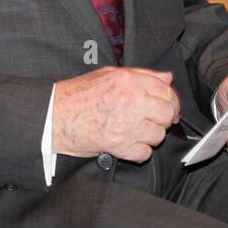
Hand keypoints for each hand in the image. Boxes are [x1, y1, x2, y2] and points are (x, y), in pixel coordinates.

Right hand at [52, 67, 180, 162]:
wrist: (56, 116)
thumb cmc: (77, 96)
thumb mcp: (109, 75)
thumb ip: (141, 75)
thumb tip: (166, 78)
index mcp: (128, 81)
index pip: (166, 90)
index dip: (171, 100)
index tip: (170, 107)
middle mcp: (131, 100)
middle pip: (167, 113)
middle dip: (164, 119)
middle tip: (154, 121)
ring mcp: (127, 124)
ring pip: (158, 134)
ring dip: (150, 136)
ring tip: (135, 131)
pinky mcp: (120, 145)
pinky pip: (145, 153)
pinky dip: (138, 152)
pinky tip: (128, 143)